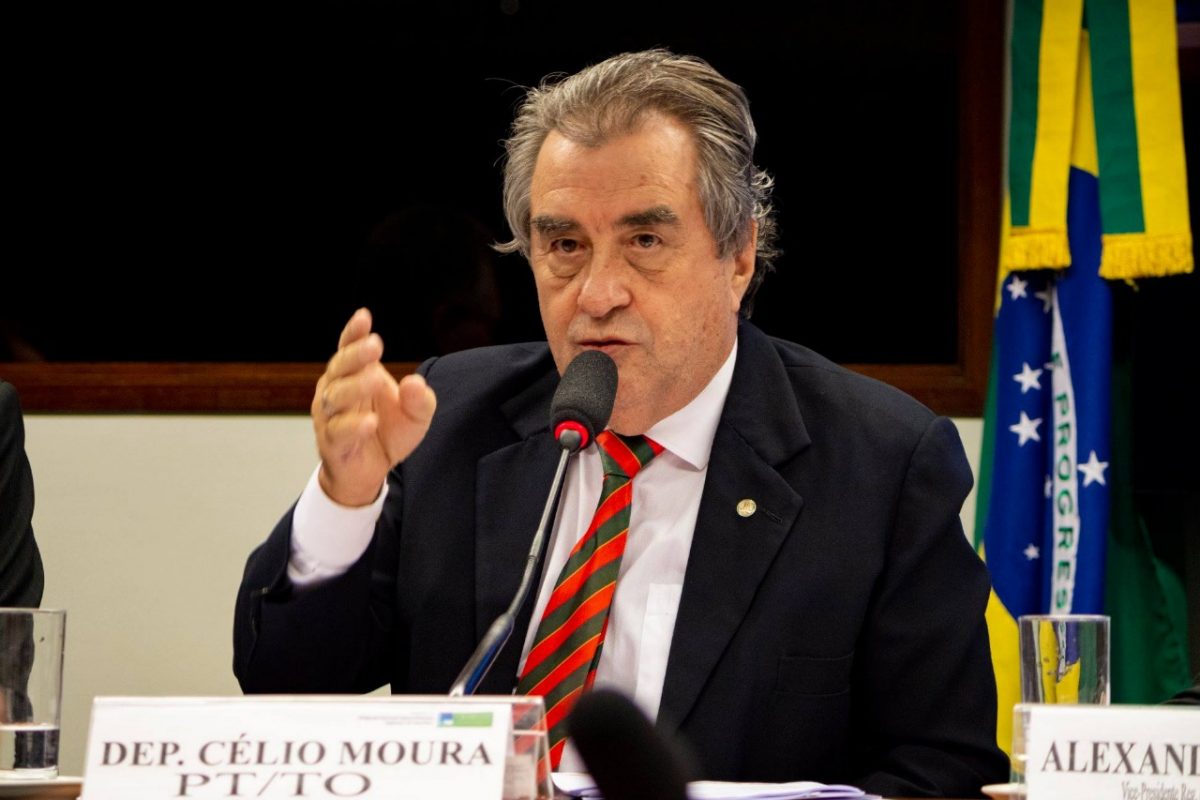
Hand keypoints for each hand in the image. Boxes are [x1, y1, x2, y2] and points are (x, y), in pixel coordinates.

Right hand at [313, 308, 436, 505]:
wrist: (369, 472)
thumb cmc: (387, 433)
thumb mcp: (416, 415)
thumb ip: (420, 399)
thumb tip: (414, 383)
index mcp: (353, 375)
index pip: (349, 348)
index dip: (353, 333)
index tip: (364, 317)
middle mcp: (336, 391)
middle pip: (339, 368)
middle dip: (355, 356)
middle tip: (375, 346)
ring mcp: (330, 417)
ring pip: (334, 398)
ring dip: (354, 387)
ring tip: (375, 380)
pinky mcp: (332, 443)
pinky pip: (339, 432)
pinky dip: (354, 426)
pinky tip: (370, 421)